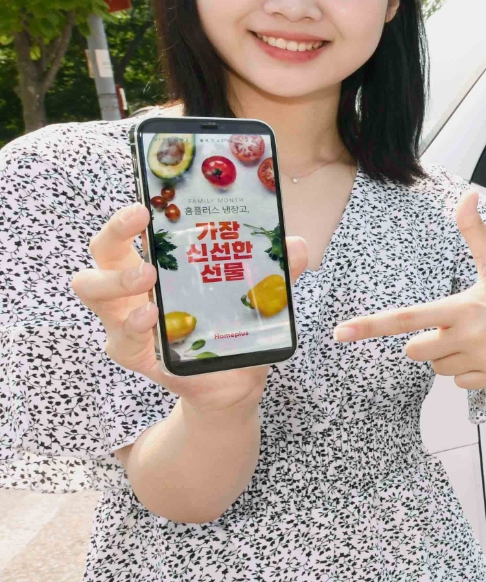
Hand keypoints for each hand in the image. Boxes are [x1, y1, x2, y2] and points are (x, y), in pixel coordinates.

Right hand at [70, 203, 308, 412]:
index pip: (132, 229)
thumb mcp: (258, 296)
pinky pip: (120, 338)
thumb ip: (275, 271)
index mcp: (156, 262)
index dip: (131, 212)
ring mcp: (125, 319)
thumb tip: (296, 245)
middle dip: (115, 232)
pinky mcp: (133, 353)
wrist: (235, 382)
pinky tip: (151, 317)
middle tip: (142, 222)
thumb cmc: (235, 328)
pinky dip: (134, 325)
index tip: (146, 200)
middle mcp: (131, 286)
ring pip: (93, 291)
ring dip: (117, 279)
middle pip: (102, 251)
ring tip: (148, 276)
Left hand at [333, 190, 485, 389]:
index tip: (340, 333)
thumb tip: (468, 194)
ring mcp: (483, 359)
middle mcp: (469, 336)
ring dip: (448, 357)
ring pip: (437, 368)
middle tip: (454, 327)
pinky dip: (467, 371)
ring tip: (478, 339)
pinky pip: (458, 382)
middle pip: (415, 351)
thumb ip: (475, 231)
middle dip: (426, 342)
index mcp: (462, 307)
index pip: (407, 318)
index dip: (371, 325)